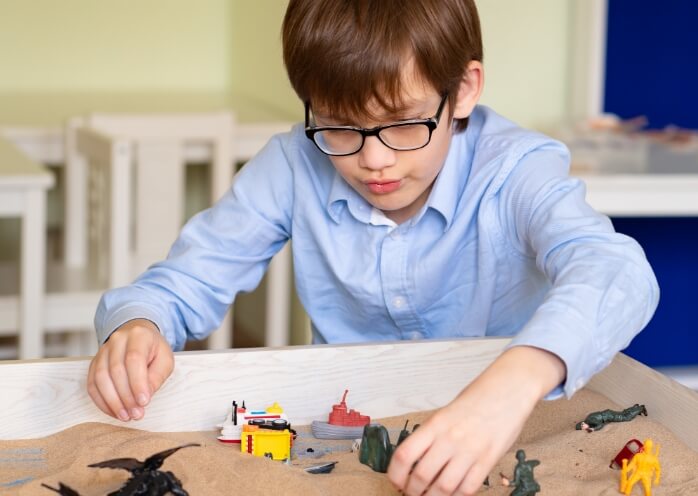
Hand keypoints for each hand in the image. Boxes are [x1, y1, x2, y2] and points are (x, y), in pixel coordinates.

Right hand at [87, 319, 173, 421]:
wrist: (138, 336)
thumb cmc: (153, 350)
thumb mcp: (165, 360)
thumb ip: (157, 377)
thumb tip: (143, 398)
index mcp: (139, 335)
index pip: (134, 359)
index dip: (138, 383)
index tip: (144, 402)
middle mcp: (117, 340)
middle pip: (116, 370)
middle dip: (126, 397)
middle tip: (136, 414)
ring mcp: (103, 351)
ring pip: (101, 378)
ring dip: (112, 401)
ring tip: (126, 416)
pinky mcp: (94, 363)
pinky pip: (92, 384)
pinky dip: (102, 401)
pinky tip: (114, 411)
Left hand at [387, 346, 564, 495]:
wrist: (507, 391)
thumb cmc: (476, 400)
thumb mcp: (445, 413)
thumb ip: (431, 436)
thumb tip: (414, 462)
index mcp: (435, 424)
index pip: (404, 455)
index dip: (395, 474)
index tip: (396, 481)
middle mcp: (450, 439)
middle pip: (421, 476)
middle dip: (412, 491)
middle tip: (412, 493)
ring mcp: (470, 451)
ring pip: (443, 488)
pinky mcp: (488, 461)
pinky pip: (467, 488)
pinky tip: (451, 494)